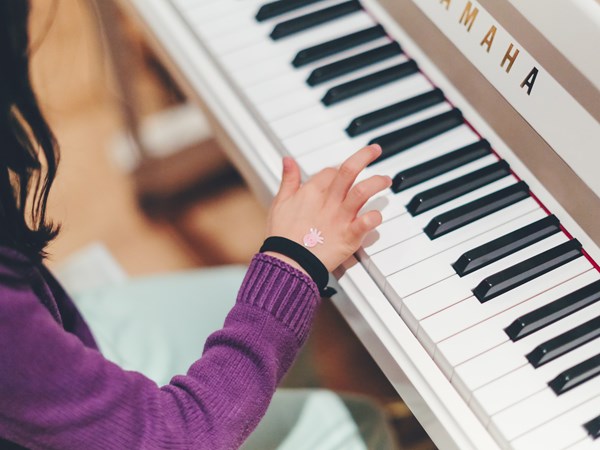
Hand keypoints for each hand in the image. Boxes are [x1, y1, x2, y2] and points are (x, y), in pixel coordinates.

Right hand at [265, 144, 391, 271]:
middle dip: (364, 156)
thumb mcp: (280, 203)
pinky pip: (364, 223)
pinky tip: (377, 215)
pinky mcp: (348, 236)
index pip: (331, 172)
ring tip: (385, 180)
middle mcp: (328, 201)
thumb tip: (288, 159)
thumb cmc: (282, 236)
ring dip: (376, 182)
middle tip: (375, 150)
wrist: (286, 263)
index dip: (339, 170)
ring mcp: (339, 218)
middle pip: (349, 170)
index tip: (345, 174)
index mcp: (311, 191)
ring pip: (362, 192)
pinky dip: (374, 218)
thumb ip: (288, 180)